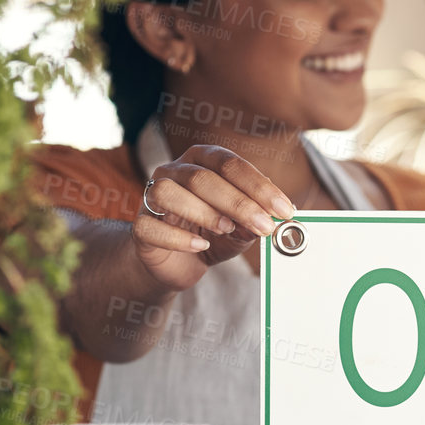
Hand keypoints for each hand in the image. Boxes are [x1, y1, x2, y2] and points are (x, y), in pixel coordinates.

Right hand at [133, 145, 297, 291]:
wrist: (176, 263)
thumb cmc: (209, 235)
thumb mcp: (239, 229)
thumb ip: (253, 222)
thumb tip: (272, 219)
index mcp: (202, 161)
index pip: (231, 164)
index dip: (259, 186)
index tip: (284, 209)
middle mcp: (175, 171)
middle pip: (203, 178)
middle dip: (239, 202)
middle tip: (264, 225)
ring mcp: (151, 196)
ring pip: (169, 192)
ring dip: (203, 212)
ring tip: (226, 230)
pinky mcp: (140, 226)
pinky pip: (150, 226)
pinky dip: (177, 237)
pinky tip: (200, 246)